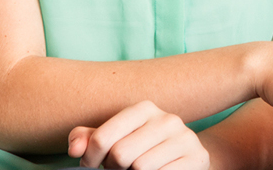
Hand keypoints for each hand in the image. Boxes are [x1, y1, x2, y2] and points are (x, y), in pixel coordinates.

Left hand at [69, 100, 209, 169]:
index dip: (91, 159)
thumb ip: (90, 139)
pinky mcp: (197, 158)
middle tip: (120, 169)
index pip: (102, 138)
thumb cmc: (142, 148)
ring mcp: (185, 138)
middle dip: (114, 169)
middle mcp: (166, 119)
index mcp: (144, 108)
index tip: (93, 165)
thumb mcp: (115, 139)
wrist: (186, 157)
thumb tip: (75, 149)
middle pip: (120, 155)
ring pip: (141, 168)